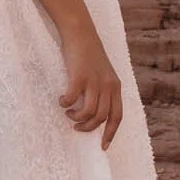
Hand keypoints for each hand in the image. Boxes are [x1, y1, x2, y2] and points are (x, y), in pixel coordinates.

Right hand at [59, 27, 123, 148]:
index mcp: (115, 86)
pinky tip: (62, 100)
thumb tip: (95, 113)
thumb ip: (103, 91)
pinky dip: (66, 103)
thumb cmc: (89, 55)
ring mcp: (94, 81)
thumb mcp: (103, 73)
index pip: (117, 116)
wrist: (81, 33)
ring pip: (89, 112)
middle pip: (102, 117)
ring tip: (69, 113)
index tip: (103, 146)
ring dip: (77, 117)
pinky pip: (73, 98)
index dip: (110, 133)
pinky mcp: (79, 76)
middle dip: (88, 128)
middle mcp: (108, 85)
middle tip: (77, 126)